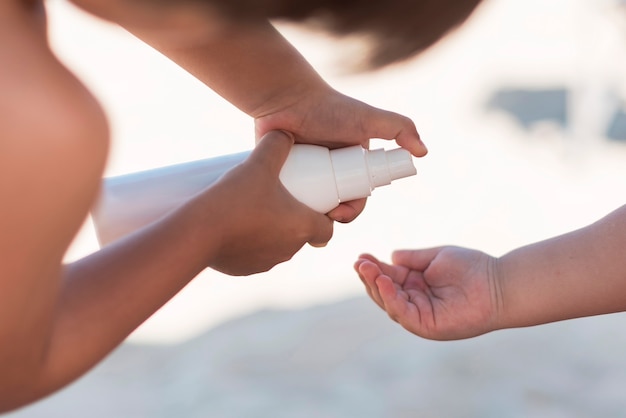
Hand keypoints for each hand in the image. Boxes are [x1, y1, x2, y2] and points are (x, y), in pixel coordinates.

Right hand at [199, 130, 332, 275]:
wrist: (197, 233)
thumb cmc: (235, 198)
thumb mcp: (259, 163)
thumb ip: (276, 144)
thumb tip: (284, 132)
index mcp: (302, 228)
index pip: (327, 227)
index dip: (323, 214)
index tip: (311, 200)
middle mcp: (289, 250)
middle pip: (301, 235)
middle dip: (293, 218)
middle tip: (277, 196)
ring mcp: (266, 262)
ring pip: (277, 245)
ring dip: (271, 231)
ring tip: (253, 208)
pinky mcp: (244, 270)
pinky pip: (253, 255)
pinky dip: (249, 243)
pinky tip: (236, 226)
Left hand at [254, 85, 426, 222]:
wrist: (287, 98)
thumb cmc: (329, 108)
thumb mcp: (368, 119)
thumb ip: (400, 127)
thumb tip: (423, 153)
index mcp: (352, 164)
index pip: (357, 196)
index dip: (352, 210)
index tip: (341, 213)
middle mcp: (330, 170)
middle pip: (334, 205)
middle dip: (330, 219)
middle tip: (320, 217)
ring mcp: (305, 173)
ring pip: (310, 207)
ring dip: (308, 220)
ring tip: (302, 219)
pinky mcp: (283, 175)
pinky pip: (286, 200)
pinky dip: (287, 210)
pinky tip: (285, 216)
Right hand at [354, 247, 500, 339]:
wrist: (498, 283)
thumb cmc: (472, 268)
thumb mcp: (436, 257)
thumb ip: (413, 259)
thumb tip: (390, 256)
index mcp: (416, 285)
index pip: (388, 277)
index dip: (373, 268)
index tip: (361, 256)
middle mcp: (415, 301)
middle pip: (384, 292)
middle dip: (370, 277)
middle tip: (359, 262)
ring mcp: (420, 315)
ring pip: (390, 304)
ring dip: (376, 287)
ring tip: (367, 269)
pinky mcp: (428, 327)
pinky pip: (404, 314)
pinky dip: (392, 299)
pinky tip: (385, 282)